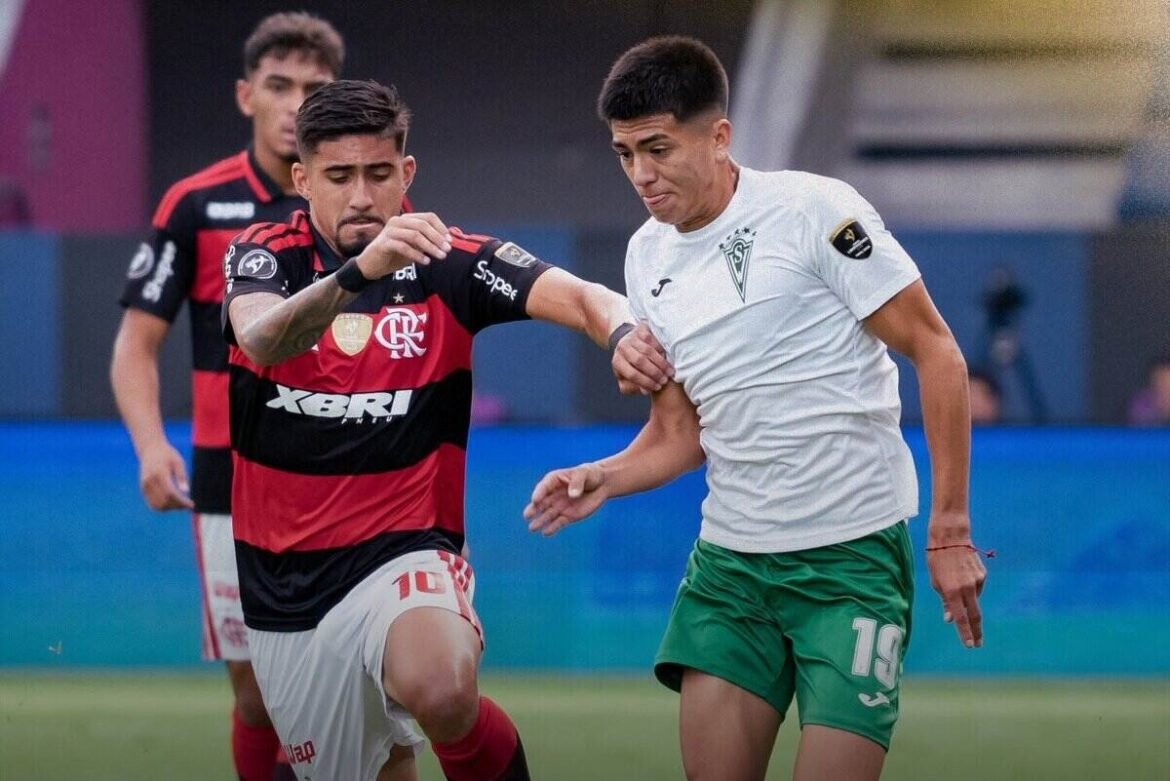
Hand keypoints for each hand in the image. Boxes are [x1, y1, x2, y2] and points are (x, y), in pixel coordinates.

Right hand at [138, 442, 193, 510]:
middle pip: (164, 502)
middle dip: (177, 506)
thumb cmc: (168, 455)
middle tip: (188, 505)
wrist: (150, 449)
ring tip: (181, 505)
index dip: (181, 502)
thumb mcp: (178, 462)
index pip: (170, 494)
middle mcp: (149, 481)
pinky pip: (152, 503)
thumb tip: (186, 491)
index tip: (192, 505)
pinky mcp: (143, 489)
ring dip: (170, 508)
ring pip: (157, 505)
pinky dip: (163, 507)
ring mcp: (144, 486)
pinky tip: (173, 504)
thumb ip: (182, 476)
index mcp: (159, 473)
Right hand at [356, 212, 450, 278]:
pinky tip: (425, 261)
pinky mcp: (384, 243)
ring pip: (415, 235)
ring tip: (440, 256)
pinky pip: (403, 247)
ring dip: (430, 246)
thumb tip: (446, 242)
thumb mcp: (414, 247)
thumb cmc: (394, 255)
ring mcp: (390, 231)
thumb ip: (427, 242)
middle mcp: (398, 221)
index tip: (449, 241)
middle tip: (447, 250)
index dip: (441, 228)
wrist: (372, 265)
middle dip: (437, 238)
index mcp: (406, 219)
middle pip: (422, 225)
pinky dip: (417, 254)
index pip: (428, 217)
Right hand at [524, 462, 607, 535]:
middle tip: (527, 515)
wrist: (602, 484)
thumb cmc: (590, 474)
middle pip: (542, 502)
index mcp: (554, 480)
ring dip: (540, 521)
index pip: (544, 487)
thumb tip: (572, 495)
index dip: (539, 493)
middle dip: (534, 509)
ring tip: (532, 528)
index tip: (535, 500)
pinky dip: (552, 528)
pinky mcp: (568, 516)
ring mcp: (560, 506)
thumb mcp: (584, 474)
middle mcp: (553, 494)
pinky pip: (558, 522)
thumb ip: (577, 483)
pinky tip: (546, 532)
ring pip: (548, 514)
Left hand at [613, 322, 672, 394]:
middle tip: (665, 380)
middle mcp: (622, 348)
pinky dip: (660, 349)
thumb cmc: (630, 365)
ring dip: (660, 362)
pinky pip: (652, 339)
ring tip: (669, 372)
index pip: (632, 374)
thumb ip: (633, 388)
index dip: (646, 382)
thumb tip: (645, 390)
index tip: (658, 387)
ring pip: (647, 350)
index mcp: (617, 362)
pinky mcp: (641, 328)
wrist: (628, 343)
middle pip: (640, 361)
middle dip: (654, 372)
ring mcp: (631, 337)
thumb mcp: (626, 379)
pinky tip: (666, 357)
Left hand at [926, 517, 986, 647]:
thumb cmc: (937, 559)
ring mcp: (977, 581)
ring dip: (966, 599)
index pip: (961, 618)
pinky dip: (969, 588)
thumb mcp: (935, 581)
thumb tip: (949, 619)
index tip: (970, 645)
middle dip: (976, 631)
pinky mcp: (982, 575)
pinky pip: (976, 588)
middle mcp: (967, 588)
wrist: (951, 537)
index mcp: (952, 591)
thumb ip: (944, 601)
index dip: (965, 633)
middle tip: (978, 644)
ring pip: (973, 599)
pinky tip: (960, 574)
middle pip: (975, 615)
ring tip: (952, 580)